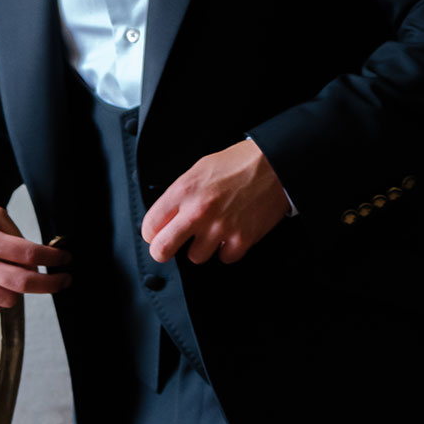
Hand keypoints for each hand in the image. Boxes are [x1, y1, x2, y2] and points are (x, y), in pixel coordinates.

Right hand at [0, 192, 70, 316]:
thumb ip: (14, 234)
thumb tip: (35, 257)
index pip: (29, 254)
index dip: (53, 258)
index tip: (64, 259)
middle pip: (24, 283)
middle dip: (51, 283)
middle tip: (63, 279)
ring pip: (9, 300)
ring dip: (22, 290)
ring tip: (22, 276)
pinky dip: (2, 300)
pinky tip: (1, 286)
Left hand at [141, 141, 289, 264]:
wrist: (274, 165)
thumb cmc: (238, 164)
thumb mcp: (199, 169)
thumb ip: (179, 194)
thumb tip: (166, 217)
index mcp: (184, 191)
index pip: (149, 226)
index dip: (153, 231)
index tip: (159, 232)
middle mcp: (198, 211)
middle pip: (162, 250)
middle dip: (164, 250)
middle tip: (171, 246)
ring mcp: (220, 228)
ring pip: (195, 257)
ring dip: (203, 247)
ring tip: (213, 230)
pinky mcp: (241, 239)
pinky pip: (224, 258)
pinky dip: (227, 249)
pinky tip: (231, 233)